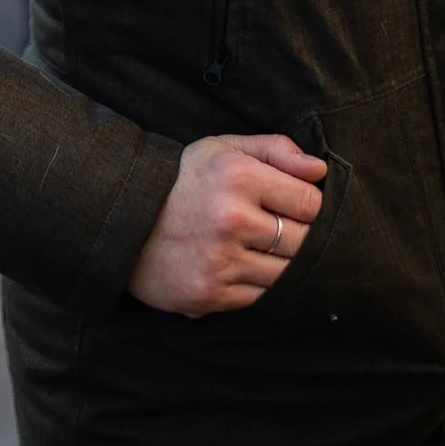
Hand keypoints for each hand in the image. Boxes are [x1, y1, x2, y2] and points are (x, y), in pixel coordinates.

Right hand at [127, 134, 325, 315]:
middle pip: (304, 242)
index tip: (293, 205)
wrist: (124, 219)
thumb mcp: (223, 148)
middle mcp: (232, 219)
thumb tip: (320, 169)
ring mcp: (221, 261)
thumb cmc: (183, 180)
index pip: (310, 202)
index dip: (308, 205)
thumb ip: (276, 149)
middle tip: (278, 229)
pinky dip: (257, 285)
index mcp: (239, 176)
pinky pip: (260, 297)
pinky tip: (240, 267)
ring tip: (259, 249)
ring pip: (285, 274)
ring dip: (280, 264)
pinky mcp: (210, 294)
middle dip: (299, 236)